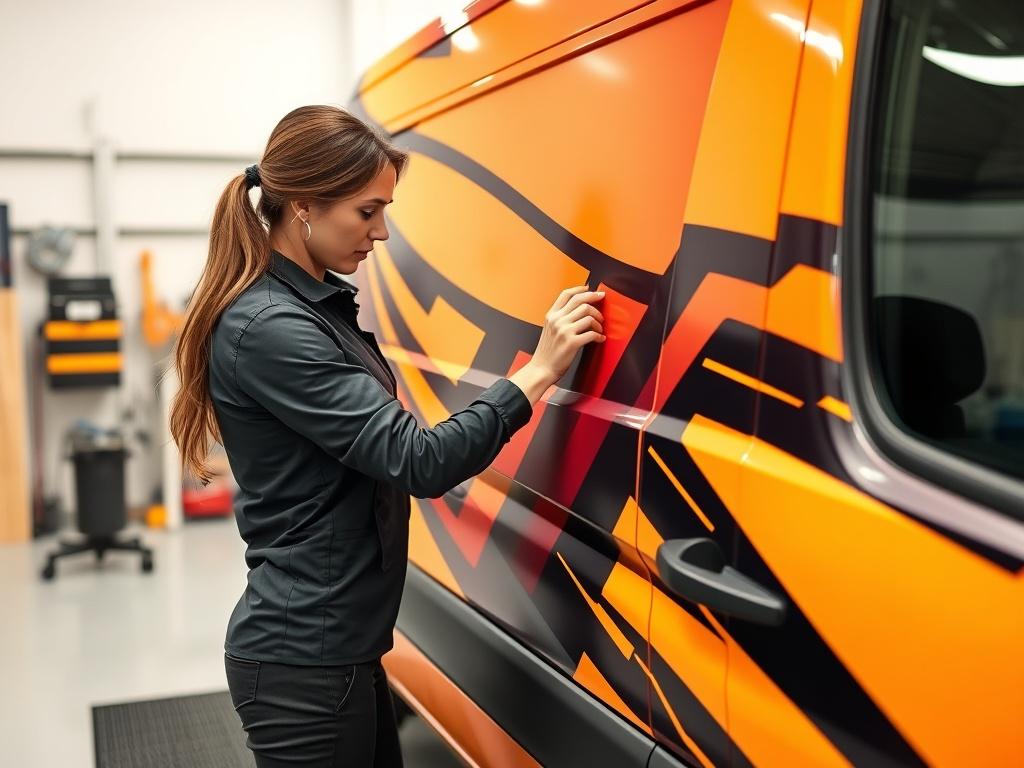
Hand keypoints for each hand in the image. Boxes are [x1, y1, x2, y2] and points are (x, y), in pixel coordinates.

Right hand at [509, 285, 605, 403]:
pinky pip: (592, 333)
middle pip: (581, 301)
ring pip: (589, 316)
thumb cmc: (547, 351)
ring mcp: (564, 331)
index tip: (591, 289)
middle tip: (602, 305)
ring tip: (600, 328)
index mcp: (551, 315)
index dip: (581, 289)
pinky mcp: (572, 343)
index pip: (566, 294)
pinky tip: (599, 339)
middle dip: (595, 300)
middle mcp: (557, 320)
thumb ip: (560, 318)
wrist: (541, 369)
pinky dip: (599, 336)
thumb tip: (578, 309)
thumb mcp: (549, 329)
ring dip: (598, 322)